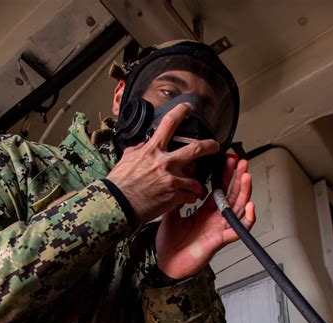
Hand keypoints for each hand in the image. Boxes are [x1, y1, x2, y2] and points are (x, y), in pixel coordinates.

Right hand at [107, 103, 219, 223]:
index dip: (181, 112)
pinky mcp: (174, 197)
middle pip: (196, 149)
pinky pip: (190, 196)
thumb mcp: (127, 159)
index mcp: (153, 150)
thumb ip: (139, 150)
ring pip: (196, 180)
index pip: (169, 123)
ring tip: (196, 188)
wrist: (118, 204)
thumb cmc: (120, 183)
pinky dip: (189, 198)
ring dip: (197, 185)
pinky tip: (186, 199)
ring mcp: (172, 180)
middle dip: (210, 146)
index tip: (188, 108)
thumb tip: (143, 144)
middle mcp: (165, 163)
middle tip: (215, 146)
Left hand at [155, 157, 254, 279]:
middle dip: (238, 178)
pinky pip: (238, 230)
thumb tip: (177, 182)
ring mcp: (219, 229)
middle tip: (242, 162)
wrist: (166, 263)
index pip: (219, 189)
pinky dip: (246, 219)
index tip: (228, 161)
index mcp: (205, 212)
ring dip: (244, 192)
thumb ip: (176, 199)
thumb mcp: (170, 214)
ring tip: (247, 176)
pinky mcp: (219, 240)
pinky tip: (250, 207)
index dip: (225, 175)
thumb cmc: (169, 244)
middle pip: (232, 195)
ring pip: (238, 209)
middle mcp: (215, 219)